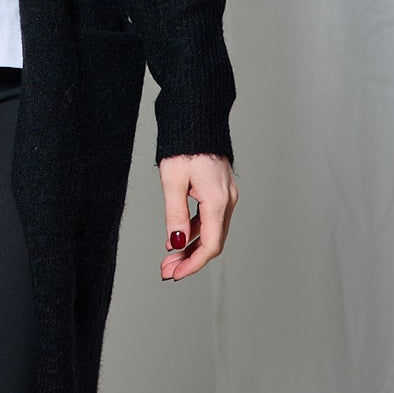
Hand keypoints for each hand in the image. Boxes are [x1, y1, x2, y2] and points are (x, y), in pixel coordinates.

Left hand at [157, 153, 237, 281]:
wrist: (197, 118)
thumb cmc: (184, 145)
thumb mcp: (172, 180)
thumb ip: (175, 213)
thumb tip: (176, 242)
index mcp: (217, 200)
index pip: (210, 245)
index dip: (192, 264)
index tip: (174, 274)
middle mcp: (227, 200)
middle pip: (212, 241)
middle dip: (189, 259)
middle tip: (166, 270)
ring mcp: (226, 195)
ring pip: (211, 231)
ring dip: (190, 246)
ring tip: (168, 257)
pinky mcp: (220, 190)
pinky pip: (210, 218)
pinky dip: (194, 230)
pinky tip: (178, 237)